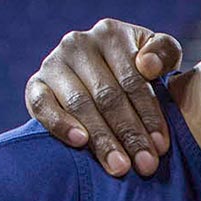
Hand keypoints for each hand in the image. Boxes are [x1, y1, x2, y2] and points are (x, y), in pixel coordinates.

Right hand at [25, 19, 182, 176]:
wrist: (99, 76)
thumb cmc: (138, 70)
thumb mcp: (159, 56)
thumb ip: (165, 53)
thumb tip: (148, 66)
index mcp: (110, 33)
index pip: (133, 80)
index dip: (149, 114)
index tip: (162, 146)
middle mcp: (78, 43)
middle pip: (107, 96)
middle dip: (129, 134)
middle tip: (145, 166)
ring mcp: (53, 63)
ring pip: (79, 104)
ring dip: (101, 139)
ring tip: (119, 167)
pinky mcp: (35, 84)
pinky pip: (42, 105)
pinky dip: (60, 124)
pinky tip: (80, 142)